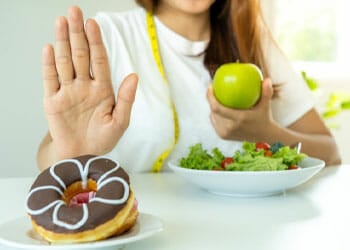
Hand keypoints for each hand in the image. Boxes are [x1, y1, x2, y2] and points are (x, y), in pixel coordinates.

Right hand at [42, 6, 137, 158]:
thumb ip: (126, 99)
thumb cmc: (103, 139)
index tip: (93, 23)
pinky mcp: (53, 101)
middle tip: (74, 12)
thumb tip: (133, 75)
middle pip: (81, 55)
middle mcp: (85, 86)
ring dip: (62, 43)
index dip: (96, 41)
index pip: (99, 60)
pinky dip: (49, 64)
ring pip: (65, 62)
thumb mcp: (120, 121)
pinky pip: (51, 79)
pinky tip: (49, 48)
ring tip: (61, 22)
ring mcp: (68, 92)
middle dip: (78, 33)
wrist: (83, 156)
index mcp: (103, 89)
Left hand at [207, 78, 274, 141]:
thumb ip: (267, 92)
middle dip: (210, 99)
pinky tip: (216, 106)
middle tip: (212, 89)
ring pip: (213, 117)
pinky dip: (215, 114)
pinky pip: (215, 122)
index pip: (217, 108)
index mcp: (238, 119)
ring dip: (212, 107)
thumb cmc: (264, 118)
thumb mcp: (266, 105)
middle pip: (213, 111)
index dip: (210, 97)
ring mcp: (225, 133)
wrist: (263, 136)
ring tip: (214, 96)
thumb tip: (267, 79)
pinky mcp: (223, 136)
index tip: (210, 86)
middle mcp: (229, 128)